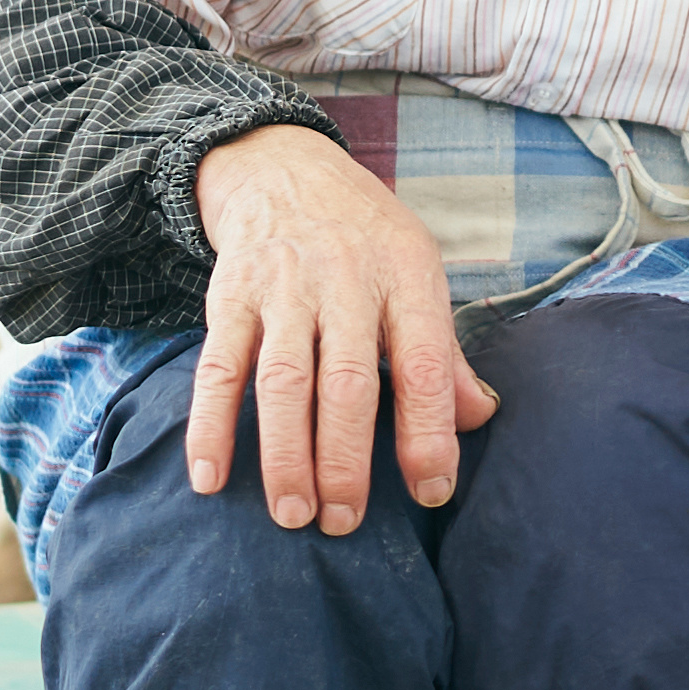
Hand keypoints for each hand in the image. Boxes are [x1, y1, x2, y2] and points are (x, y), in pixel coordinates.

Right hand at [185, 122, 498, 534]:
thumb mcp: (418, 274)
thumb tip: (478, 418)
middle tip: (344, 523)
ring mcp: (283, 288)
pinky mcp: (229, 295)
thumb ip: (444, 353)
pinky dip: (210, 425)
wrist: (282, 166)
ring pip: (284, 381)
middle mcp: (346, 281)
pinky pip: (217, 368)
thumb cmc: (364, 238)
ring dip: (285, 454)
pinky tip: (210, 478)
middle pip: (349, 383)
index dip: (429, 433)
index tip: (431, 491)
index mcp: (407, 277)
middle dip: (346, 460)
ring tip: (292, 515)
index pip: (426, 365)